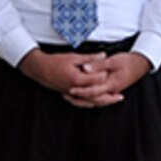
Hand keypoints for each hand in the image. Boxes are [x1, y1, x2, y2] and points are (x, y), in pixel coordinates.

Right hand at [18, 49, 150, 107]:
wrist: (39, 69)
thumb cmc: (55, 61)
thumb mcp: (73, 57)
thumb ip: (90, 58)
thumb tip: (104, 55)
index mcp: (77, 79)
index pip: (96, 80)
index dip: (106, 77)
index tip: (115, 75)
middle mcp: (74, 89)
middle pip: (95, 96)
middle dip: (109, 97)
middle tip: (120, 97)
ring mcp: (71, 94)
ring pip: (89, 103)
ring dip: (102, 103)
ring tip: (112, 102)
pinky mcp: (68, 95)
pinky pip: (81, 104)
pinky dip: (91, 104)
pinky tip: (97, 103)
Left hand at [64, 51, 149, 107]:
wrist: (141, 63)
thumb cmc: (128, 61)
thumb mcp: (113, 61)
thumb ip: (99, 65)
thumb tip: (86, 68)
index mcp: (111, 84)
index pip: (93, 91)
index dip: (81, 91)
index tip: (70, 89)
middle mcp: (112, 91)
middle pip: (93, 100)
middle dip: (79, 99)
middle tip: (66, 96)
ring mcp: (112, 91)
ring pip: (96, 101)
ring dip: (83, 100)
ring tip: (70, 97)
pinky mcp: (112, 89)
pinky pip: (99, 98)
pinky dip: (90, 98)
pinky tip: (82, 95)